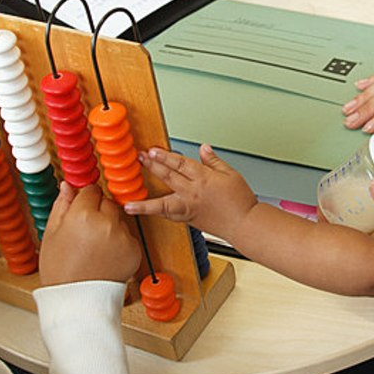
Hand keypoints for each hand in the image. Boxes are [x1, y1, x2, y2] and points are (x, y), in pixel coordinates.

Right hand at [40, 182, 142, 286]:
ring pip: (119, 219)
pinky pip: (128, 236)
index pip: (90, 190)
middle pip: (107, 203)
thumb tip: (67, 186)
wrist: (78, 301)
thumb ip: (62, 206)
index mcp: (83, 216)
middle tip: (85, 231)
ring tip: (93, 247)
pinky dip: (119, 242)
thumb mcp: (51, 234)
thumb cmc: (61, 272)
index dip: (84, 199)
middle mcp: (107, 223)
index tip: (80, 208)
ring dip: (110, 226)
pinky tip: (104, 256)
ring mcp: (123, 237)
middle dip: (98, 211)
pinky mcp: (135, 250)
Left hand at [124, 144, 257, 236]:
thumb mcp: (231, 174)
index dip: (165, 156)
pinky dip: (155, 212)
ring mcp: (188, 207)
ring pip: (162, 203)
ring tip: (129, 200)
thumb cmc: (240, 201)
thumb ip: (214, 161)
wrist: (244, 224)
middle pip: (168, 177)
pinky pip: (168, 214)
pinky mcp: (188, 219)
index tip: (152, 151)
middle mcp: (193, 193)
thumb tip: (204, 149)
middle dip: (152, 167)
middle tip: (139, 159)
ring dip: (144, 201)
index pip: (180, 163)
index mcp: (204, 178)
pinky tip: (144, 211)